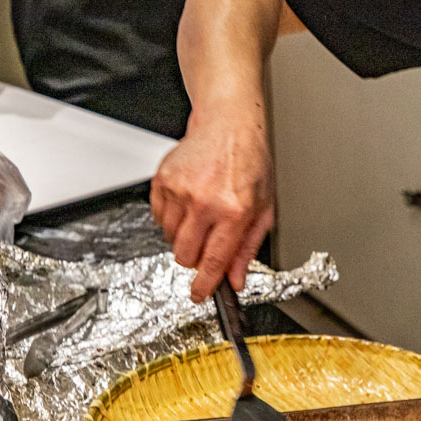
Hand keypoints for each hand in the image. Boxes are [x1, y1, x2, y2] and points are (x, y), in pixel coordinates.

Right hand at [150, 111, 273, 301]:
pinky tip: (189, 202)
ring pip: (169, 238)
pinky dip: (171, 217)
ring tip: (202, 214)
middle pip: (185, 255)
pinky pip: (158, 217)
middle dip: (195, 258)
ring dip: (183, 236)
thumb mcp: (263, 209)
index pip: (214, 260)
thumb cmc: (250, 163)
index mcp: (234, 211)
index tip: (199, 295)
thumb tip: (236, 280)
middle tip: (207, 243)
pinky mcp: (163, 181)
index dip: (205, 284)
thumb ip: (247, 248)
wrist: (228, 126)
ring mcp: (180, 190)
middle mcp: (205, 201)